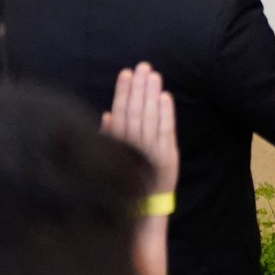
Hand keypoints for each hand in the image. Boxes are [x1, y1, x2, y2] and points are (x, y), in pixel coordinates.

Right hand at [103, 63, 178, 194]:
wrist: (144, 208)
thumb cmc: (126, 179)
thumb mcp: (112, 158)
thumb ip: (110, 136)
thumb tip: (107, 114)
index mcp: (118, 144)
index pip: (120, 112)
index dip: (123, 92)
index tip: (126, 73)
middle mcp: (133, 146)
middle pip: (135, 111)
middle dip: (139, 87)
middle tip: (143, 66)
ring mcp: (151, 151)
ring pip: (150, 117)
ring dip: (151, 94)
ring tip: (153, 75)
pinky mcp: (167, 156)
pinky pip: (166, 130)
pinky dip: (166, 113)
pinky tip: (165, 96)